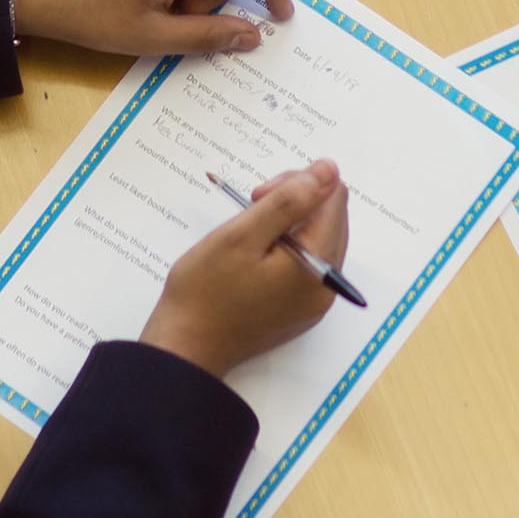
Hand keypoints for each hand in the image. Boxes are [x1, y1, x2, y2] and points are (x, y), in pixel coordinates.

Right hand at [140, 161, 348, 378]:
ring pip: (319, 238)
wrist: (186, 348)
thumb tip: (329, 169)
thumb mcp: (242, 235)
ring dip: (290, 222)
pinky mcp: (299, 310)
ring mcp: (314, 302)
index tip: (258, 196)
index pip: (332, 197)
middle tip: (252, 208)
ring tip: (251, 231)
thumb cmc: (206, 290)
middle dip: (296, 201)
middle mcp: (326, 286)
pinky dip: (287, 247)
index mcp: (318, 266)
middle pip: (330, 217)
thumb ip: (289, 201)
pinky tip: (256, 253)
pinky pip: (308, 263)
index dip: (297, 183)